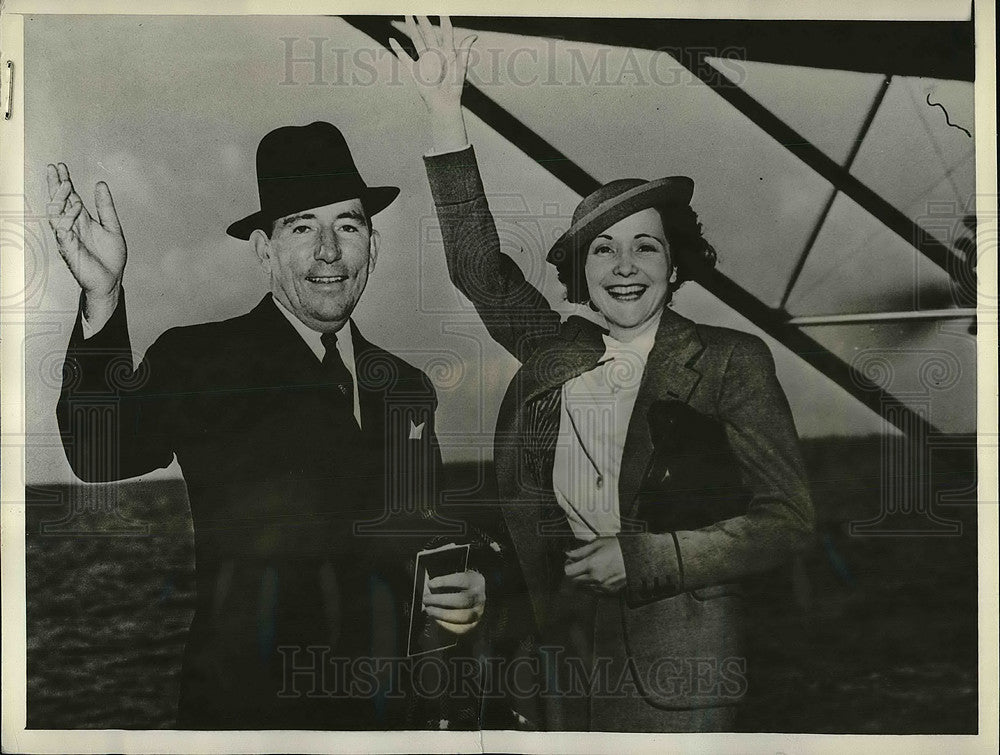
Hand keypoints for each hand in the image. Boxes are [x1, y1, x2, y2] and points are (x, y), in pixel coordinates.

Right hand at [45, 163, 126, 303]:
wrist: (111, 280)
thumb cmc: (110, 257)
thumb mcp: (112, 227)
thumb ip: (106, 207)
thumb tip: (101, 184)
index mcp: (83, 220)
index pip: (70, 197)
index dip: (65, 181)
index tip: (60, 166)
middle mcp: (72, 226)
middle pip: (59, 201)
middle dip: (56, 184)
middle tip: (54, 167)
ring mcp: (68, 237)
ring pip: (57, 213)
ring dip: (60, 198)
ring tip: (65, 183)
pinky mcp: (68, 248)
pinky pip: (63, 230)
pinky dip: (68, 217)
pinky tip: (75, 206)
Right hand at [388, 15, 475, 151]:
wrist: (444, 103)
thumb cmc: (454, 87)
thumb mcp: (460, 67)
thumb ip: (464, 50)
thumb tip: (474, 35)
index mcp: (447, 52)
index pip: (445, 32)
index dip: (443, 20)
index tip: (441, 8)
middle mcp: (435, 54)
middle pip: (428, 33)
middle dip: (424, 20)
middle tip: (419, 7)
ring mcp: (424, 61)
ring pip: (417, 40)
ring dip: (412, 28)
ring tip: (408, 15)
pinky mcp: (415, 70)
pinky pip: (404, 58)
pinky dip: (397, 49)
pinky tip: (392, 39)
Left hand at [422, 569, 485, 635]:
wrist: (471, 601)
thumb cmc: (457, 587)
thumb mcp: (453, 579)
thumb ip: (443, 582)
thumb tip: (427, 586)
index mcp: (475, 581)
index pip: (462, 580)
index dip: (445, 582)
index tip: (430, 584)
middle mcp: (479, 597)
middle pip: (461, 600)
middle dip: (441, 600)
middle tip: (426, 599)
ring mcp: (478, 613)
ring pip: (462, 616)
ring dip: (442, 613)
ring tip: (429, 610)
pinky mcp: (472, 625)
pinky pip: (460, 628)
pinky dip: (446, 625)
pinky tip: (436, 619)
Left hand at [565, 537, 626, 594]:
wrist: (639, 557)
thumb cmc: (620, 548)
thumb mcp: (599, 543)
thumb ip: (581, 551)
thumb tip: (569, 554)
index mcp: (592, 564)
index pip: (569, 572)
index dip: (568, 566)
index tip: (571, 562)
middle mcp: (595, 578)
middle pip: (574, 581)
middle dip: (575, 573)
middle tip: (580, 565)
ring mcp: (602, 586)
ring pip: (583, 587)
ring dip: (583, 580)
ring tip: (592, 569)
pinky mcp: (609, 591)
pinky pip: (594, 591)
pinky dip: (593, 585)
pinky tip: (599, 575)